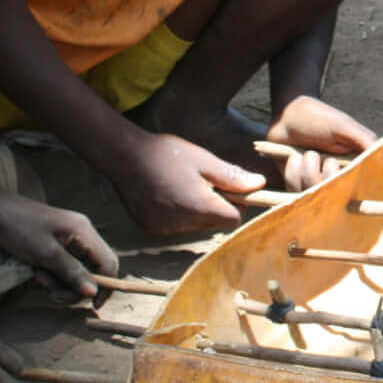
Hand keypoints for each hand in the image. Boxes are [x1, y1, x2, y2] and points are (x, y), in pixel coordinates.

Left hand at [0, 191, 118, 299]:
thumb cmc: (18, 228)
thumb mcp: (45, 254)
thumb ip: (71, 273)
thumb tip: (93, 292)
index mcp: (84, 232)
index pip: (108, 262)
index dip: (105, 285)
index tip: (92, 304)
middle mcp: (81, 236)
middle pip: (92, 271)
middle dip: (73, 287)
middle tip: (52, 294)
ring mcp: (68, 242)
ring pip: (76, 273)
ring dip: (59, 283)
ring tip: (38, 280)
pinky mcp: (54, 248)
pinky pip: (62, 269)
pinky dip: (52, 277)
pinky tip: (36, 274)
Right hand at [111, 131, 265, 235]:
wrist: (123, 156)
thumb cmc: (166, 154)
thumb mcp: (203, 160)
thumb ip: (231, 176)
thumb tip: (259, 184)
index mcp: (200, 206)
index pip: (233, 219)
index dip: (237, 205)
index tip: (229, 189)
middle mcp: (183, 223)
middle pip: (215, 224)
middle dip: (216, 207)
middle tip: (203, 182)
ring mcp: (164, 229)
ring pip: (195, 226)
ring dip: (196, 211)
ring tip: (182, 186)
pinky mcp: (151, 229)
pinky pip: (174, 227)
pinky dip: (176, 215)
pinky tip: (166, 194)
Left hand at [266, 96, 373, 190]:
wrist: (286, 115)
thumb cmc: (318, 117)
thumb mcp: (344, 125)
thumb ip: (365, 139)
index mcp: (353, 164)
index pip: (361, 186)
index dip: (355, 187)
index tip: (349, 180)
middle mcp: (336, 176)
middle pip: (337, 197)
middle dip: (329, 178)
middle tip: (328, 160)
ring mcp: (316, 182)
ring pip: (315, 195)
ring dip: (308, 172)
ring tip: (307, 154)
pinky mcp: (297, 185)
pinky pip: (295, 192)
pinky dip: (294, 173)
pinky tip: (294, 158)